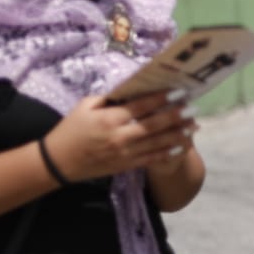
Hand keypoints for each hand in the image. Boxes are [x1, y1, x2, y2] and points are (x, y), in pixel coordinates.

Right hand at [41, 92, 196, 182]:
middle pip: (154, 124)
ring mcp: (124, 153)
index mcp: (109, 118)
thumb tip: (130, 88)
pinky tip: (181, 146)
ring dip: (177, 134)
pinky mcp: (126, 165)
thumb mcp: (85, 106)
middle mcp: (120, 136)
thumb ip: (108, 98)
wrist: (60, 162)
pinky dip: (167, 153)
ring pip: (157, 143)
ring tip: (193, 126)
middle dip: (175, 116)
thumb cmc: (71, 129)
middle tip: (193, 109)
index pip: (141, 106)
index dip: (162, 99)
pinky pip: (151, 159)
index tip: (179, 92)